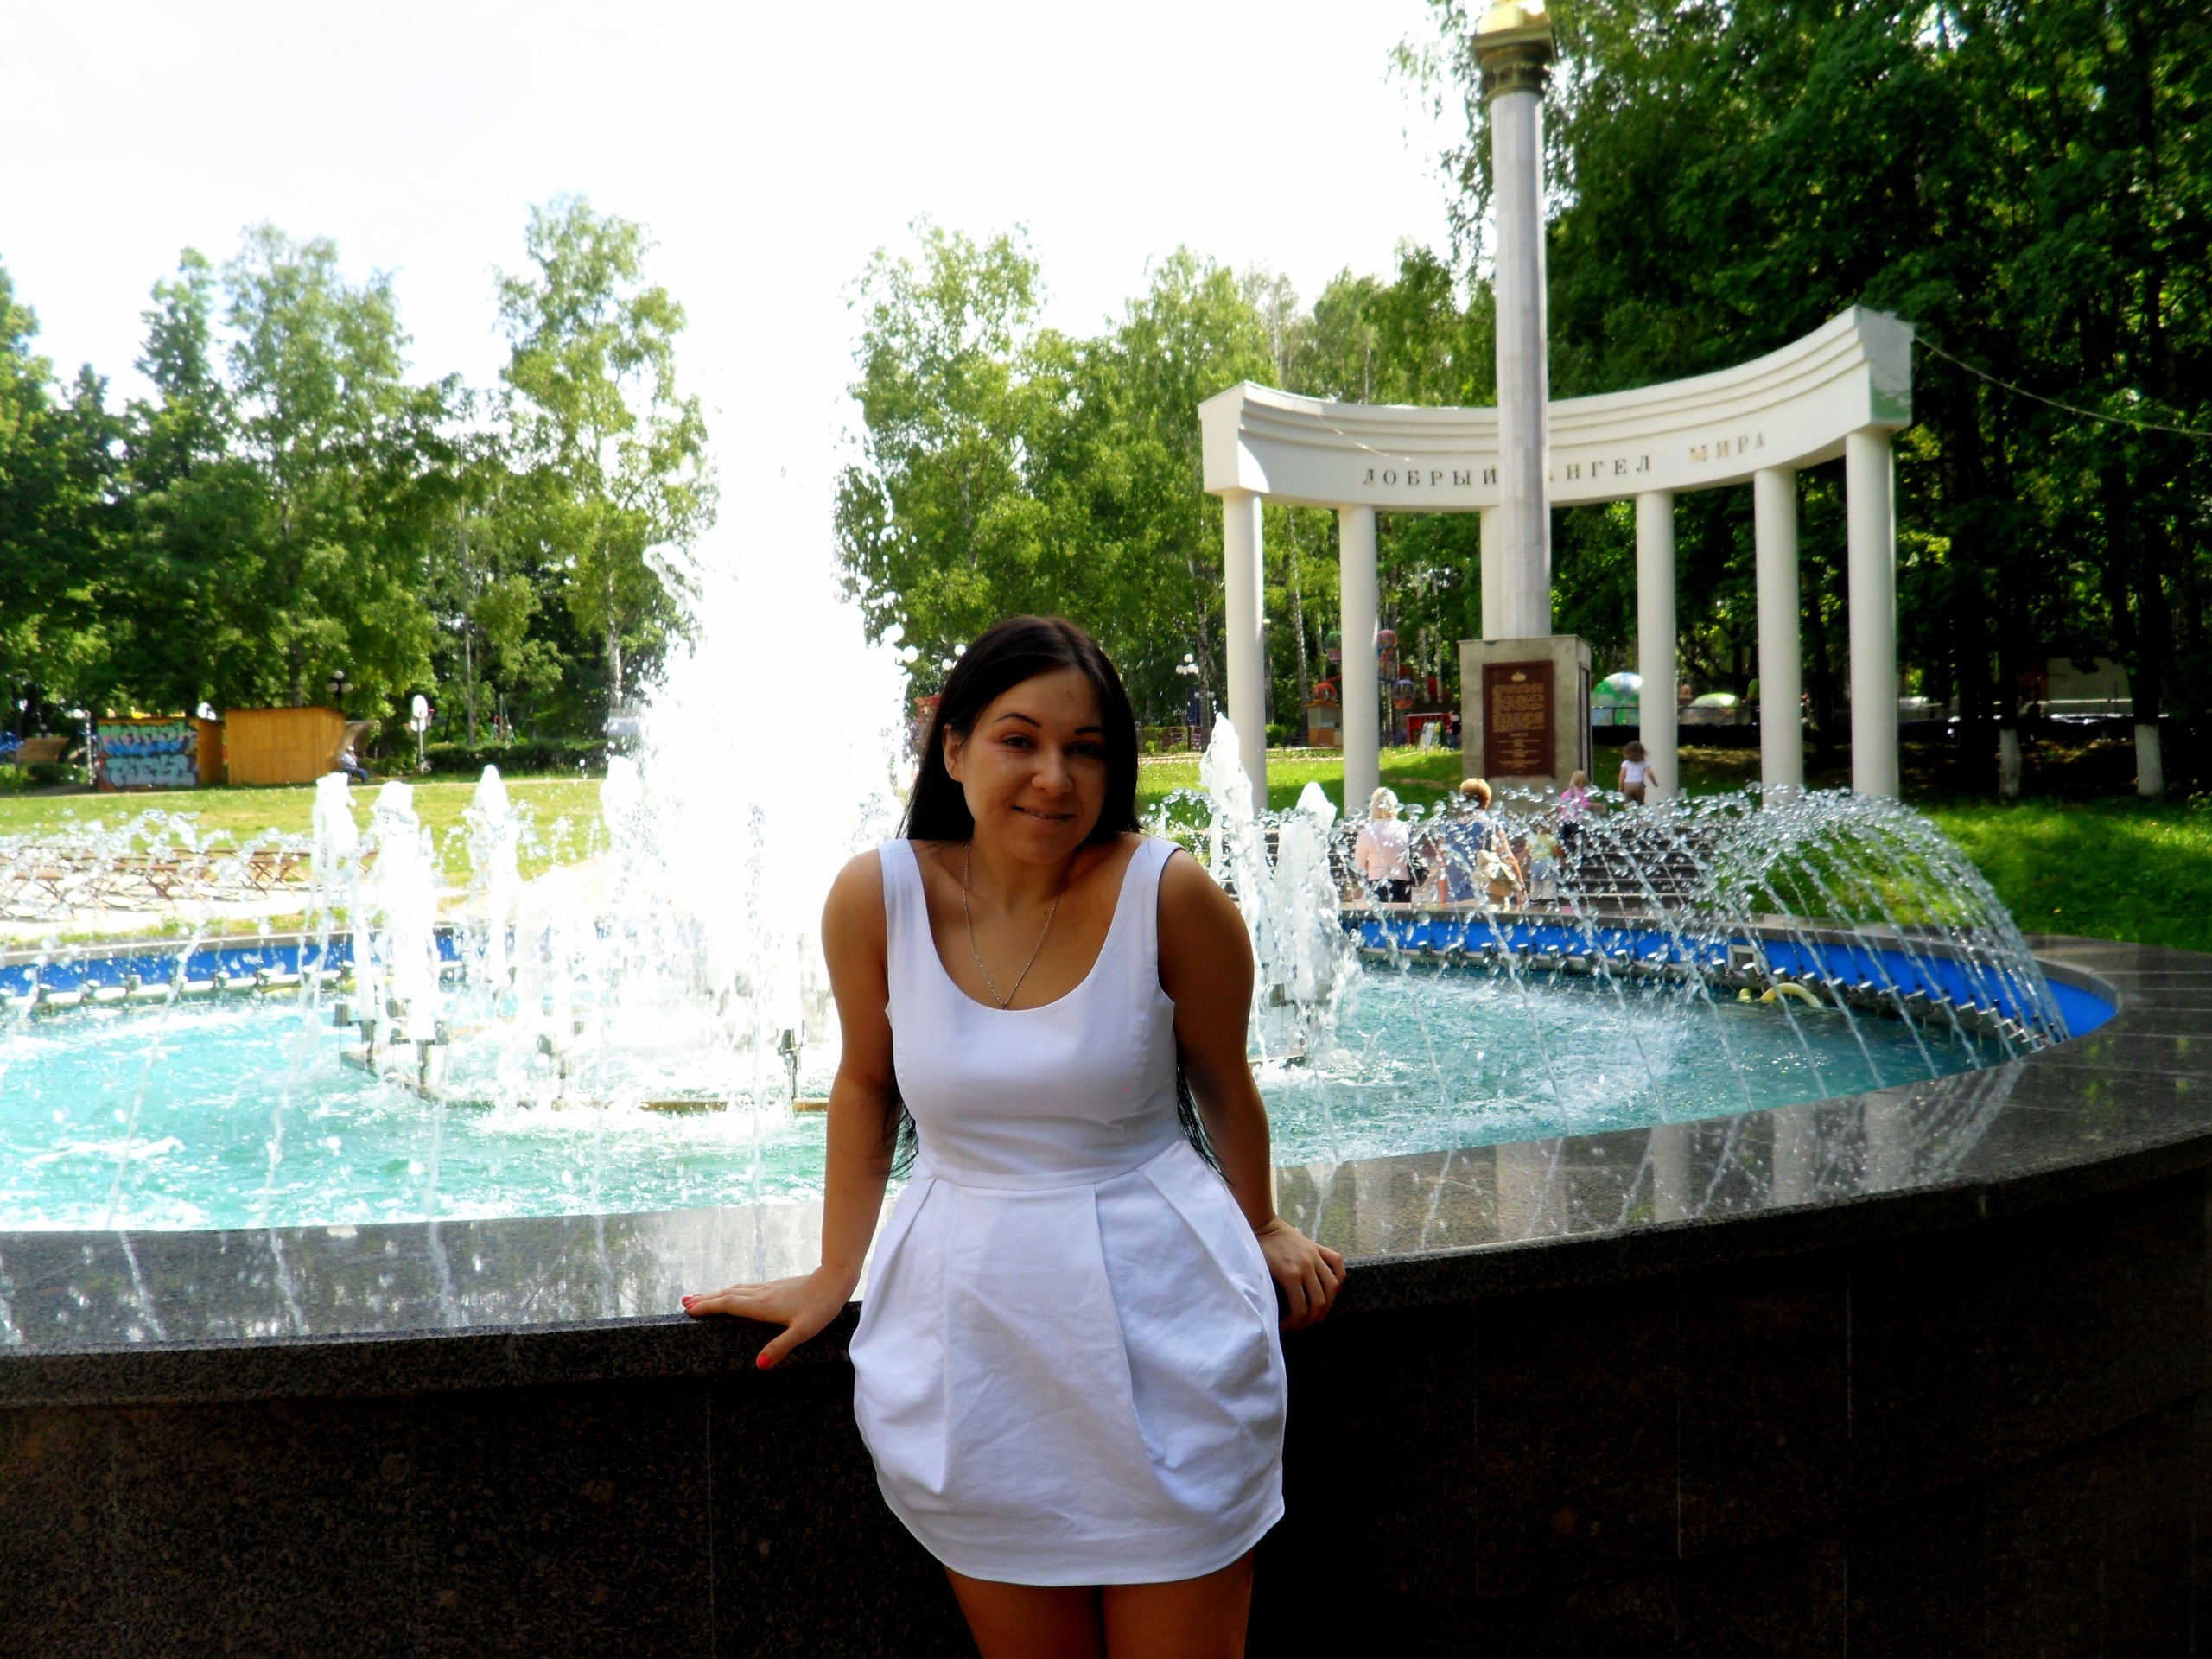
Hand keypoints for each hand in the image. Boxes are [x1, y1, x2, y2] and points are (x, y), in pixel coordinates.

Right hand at [683, 1266, 856, 1368]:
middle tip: (685, 1303)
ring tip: (702, 1297)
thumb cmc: (820, 1307)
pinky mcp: (776, 1286)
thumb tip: (759, 1365)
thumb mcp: (803, 1331)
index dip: (708, 1307)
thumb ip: (781, 1347)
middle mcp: (761, 1295)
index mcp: (763, 1306)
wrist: (835, 1280)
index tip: (689, 1309)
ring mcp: (768, 1288)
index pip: (728, 1305)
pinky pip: (746, 1288)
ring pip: (736, 1290)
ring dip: (717, 1294)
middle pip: (727, 1295)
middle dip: (706, 1299)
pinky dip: (732, 1291)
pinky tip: (734, 1293)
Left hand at [1255, 1218, 1344, 1330]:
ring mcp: (1314, 1255)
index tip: (1285, 1326)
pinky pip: (1337, 1262)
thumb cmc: (1256, 1249)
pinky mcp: (1317, 1247)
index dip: (1294, 1323)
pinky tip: (1334, 1290)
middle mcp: (1307, 1266)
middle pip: (1319, 1301)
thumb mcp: (1259, 1274)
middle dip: (1311, 1319)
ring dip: (1327, 1304)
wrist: (1260, 1224)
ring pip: (1331, 1286)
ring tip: (1319, 1315)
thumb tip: (1273, 1312)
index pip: (1300, 1309)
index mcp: (1290, 1274)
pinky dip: (1339, 1277)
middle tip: (1301, 1325)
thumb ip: (1269, 1292)